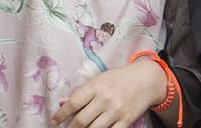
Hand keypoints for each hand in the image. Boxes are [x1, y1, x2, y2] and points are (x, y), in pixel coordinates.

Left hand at [50, 60, 164, 126]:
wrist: (146, 79)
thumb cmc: (119, 78)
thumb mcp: (100, 79)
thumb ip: (82, 91)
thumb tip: (63, 102)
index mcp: (96, 86)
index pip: (74, 102)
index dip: (61, 114)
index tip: (54, 121)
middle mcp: (105, 99)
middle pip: (81, 120)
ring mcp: (116, 111)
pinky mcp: (126, 121)